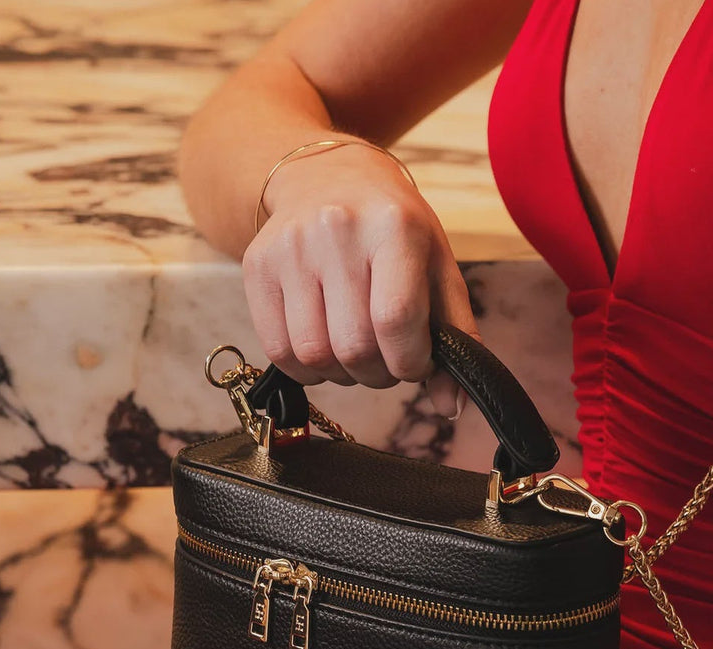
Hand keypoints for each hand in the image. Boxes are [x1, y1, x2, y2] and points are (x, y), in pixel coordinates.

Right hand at [241, 141, 477, 418]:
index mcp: (394, 226)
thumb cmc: (393, 231)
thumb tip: (451, 406)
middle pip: (354, 346)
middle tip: (387, 359)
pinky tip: (326, 349)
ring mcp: (290, 248)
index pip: (396, 319)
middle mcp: (337, 230)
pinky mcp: (257, 266)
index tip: (415, 363)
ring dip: (343, 374)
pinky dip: (308, 369)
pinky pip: (279, 351)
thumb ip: (455, 335)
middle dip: (378, 372)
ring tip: (356, 351)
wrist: (327, 177)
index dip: (410, 362)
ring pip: (314, 356)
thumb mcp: (437, 266)